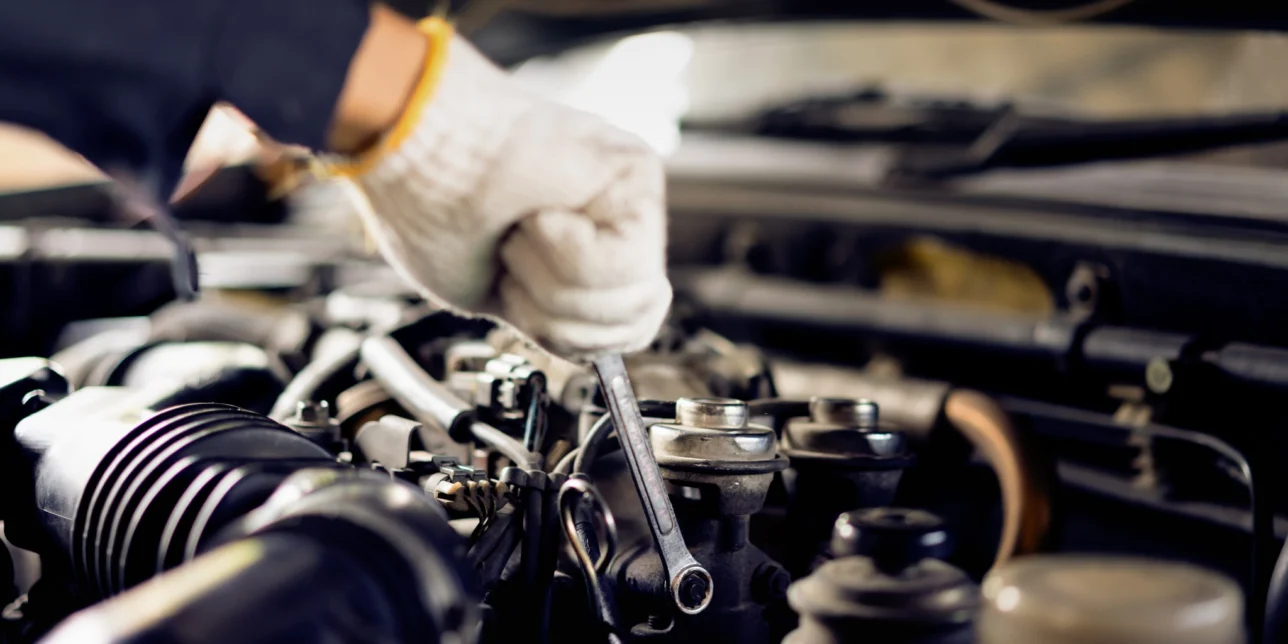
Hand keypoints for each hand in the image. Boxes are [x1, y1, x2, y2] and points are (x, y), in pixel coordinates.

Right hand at [350, 25, 670, 360]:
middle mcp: (617, 218)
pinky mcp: (636, 173)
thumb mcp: (503, 296)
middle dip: (558, 311)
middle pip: (634, 323)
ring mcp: (632, 195)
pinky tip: (541, 213)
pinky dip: (569, 253)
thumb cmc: (432, 209)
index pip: (623, 333)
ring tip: (523, 229)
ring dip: (556, 280)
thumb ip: (561, 318)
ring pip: (631, 298)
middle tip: (514, 254)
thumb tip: (600, 350)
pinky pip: (626, 263)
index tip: (512, 289)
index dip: (565, 335)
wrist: (412, 152)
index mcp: (586, 247)